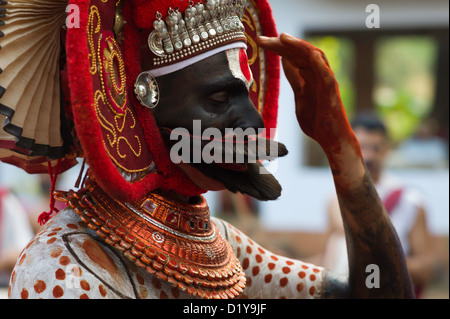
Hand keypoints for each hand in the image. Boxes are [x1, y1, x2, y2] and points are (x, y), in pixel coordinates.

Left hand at [257, 33, 356, 154]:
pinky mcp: (332, 94)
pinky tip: (311, 54)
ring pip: (314, 58)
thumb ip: (294, 79)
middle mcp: (317, 75)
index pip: (292, 56)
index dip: (277, 47)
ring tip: (283, 37)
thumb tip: (285, 61)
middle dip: (280, 44)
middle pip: (299, 53)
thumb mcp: (300, 96)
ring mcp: (325, 83)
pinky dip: (320, 64)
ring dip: (299, 46)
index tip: (259, 41)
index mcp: (308, 76)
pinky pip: (327, 76)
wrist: (332, 140)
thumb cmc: (317, 120)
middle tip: (261, 39)